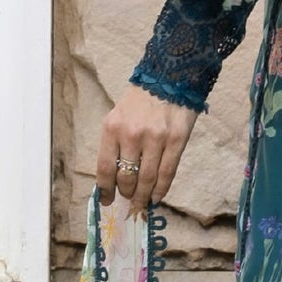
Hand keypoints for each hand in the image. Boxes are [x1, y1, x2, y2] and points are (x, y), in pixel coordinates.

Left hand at [95, 83, 198, 211]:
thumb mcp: (118, 117)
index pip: (105, 168)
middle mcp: (132, 134)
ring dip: (143, 196)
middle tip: (129, 200)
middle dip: (127, 193)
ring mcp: (156, 138)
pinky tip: (157, 197)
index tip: (107, 201)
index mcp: (112, 128)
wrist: (169, 78)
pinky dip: (161, 189)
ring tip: (142, 203)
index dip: (105, 190)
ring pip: (147, 178)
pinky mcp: (176, 140)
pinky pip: (167, 172)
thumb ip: (115, 144)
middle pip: (126, 177)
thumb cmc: (141, 101)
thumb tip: (114, 179)